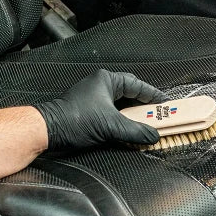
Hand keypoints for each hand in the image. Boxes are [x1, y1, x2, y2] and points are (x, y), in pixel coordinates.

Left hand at [34, 69, 166, 150]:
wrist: (50, 130)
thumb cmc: (74, 120)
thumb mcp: (111, 126)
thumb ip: (136, 131)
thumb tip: (152, 135)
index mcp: (106, 81)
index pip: (137, 85)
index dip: (153, 95)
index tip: (165, 104)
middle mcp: (100, 86)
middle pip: (130, 94)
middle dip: (144, 106)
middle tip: (158, 115)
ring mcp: (93, 98)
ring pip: (121, 105)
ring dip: (133, 115)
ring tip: (146, 124)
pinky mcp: (89, 111)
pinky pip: (112, 113)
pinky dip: (122, 121)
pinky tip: (128, 130)